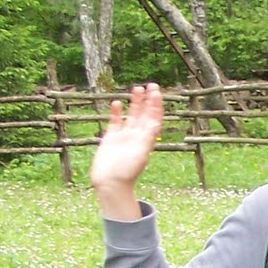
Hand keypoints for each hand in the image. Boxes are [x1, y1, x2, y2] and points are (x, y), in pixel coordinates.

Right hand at [90, 83, 163, 219]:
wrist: (110, 183)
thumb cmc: (126, 172)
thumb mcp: (140, 153)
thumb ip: (147, 138)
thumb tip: (155, 123)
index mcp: (147, 140)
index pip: (154, 118)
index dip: (156, 105)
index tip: (157, 92)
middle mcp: (137, 137)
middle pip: (145, 114)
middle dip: (149, 100)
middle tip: (151, 84)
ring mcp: (124, 137)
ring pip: (131, 116)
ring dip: (135, 103)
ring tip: (136, 88)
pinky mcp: (111, 139)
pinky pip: (115, 123)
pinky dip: (117, 113)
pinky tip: (118, 103)